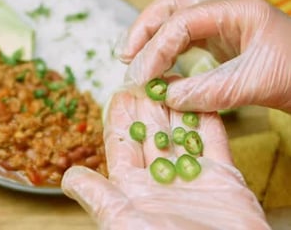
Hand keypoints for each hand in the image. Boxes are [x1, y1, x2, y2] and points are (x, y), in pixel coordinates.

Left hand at [61, 90, 269, 229]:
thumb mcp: (122, 221)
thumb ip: (98, 197)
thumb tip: (68, 178)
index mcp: (132, 189)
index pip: (122, 144)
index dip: (120, 117)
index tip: (118, 93)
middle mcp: (159, 181)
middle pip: (150, 132)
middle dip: (146, 103)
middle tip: (144, 74)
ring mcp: (191, 178)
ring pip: (179, 132)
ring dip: (175, 105)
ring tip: (169, 77)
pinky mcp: (223, 179)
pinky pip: (212, 141)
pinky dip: (206, 118)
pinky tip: (199, 96)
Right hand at [116, 0, 290, 112]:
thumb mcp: (257, 83)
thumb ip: (210, 90)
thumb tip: (166, 97)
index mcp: (237, 11)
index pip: (182, 20)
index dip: (156, 48)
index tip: (141, 77)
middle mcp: (225, 12)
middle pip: (171, 6)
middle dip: (143, 30)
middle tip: (124, 56)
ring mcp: (222, 26)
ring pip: (174, 20)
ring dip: (149, 39)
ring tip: (130, 61)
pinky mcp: (220, 43)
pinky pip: (183, 40)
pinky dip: (164, 52)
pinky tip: (154, 69)